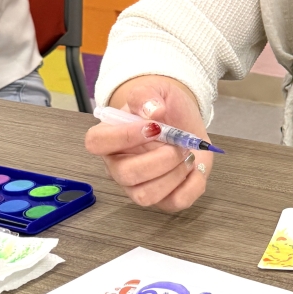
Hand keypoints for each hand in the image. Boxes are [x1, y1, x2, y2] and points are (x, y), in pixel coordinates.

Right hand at [84, 76, 213, 212]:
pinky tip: (195, 168)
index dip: (124, 136)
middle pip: (126, 175)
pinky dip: (192, 185)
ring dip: (175, 174)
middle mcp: (118, 166)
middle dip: (160, 159)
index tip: (154, 127)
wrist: (186, 123)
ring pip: (146, 196)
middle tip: (180, 144)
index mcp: (109, 138)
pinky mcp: (163, 198)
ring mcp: (139, 186)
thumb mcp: (156, 89)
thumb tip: (153, 111)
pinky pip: (174, 203)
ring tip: (188, 155)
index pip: (96, 143)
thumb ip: (147, 95)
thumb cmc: (165, 109)